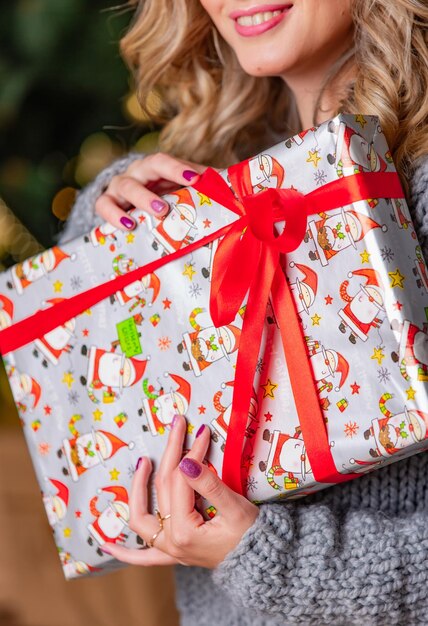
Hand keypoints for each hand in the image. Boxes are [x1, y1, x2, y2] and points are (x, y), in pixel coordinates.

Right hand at [95, 153, 207, 230]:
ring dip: (140, 201)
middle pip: (145, 169)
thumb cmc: (163, 198)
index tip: (195, 179)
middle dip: (159, 185)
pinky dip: (114, 216)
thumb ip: (204, 188)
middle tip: (167, 207)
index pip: (164, 161)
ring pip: (125, 187)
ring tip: (154, 215)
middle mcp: (136, 173)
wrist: (129, 207)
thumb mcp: (180, 191)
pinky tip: (127, 227)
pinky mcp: (106, 204)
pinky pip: (104, 206)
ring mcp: (119, 188)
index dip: (178, 168)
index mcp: (154, 167)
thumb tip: (236, 190)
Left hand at [100, 415, 258, 568]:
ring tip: (143, 462)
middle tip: (178, 426)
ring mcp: (169, 550)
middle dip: (171, 454)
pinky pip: (142, 557)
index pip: (181, 481)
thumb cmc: (253, 537)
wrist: (262, 564)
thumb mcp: (235, 508)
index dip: (191, 453)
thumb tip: (186, 463)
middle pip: (163, 489)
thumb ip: (209, 485)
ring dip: (137, 490)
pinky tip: (106, 545)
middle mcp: (171, 542)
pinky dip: (124, 552)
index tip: (201, 432)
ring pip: (142, 518)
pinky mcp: (174, 553)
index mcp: (185, 531)